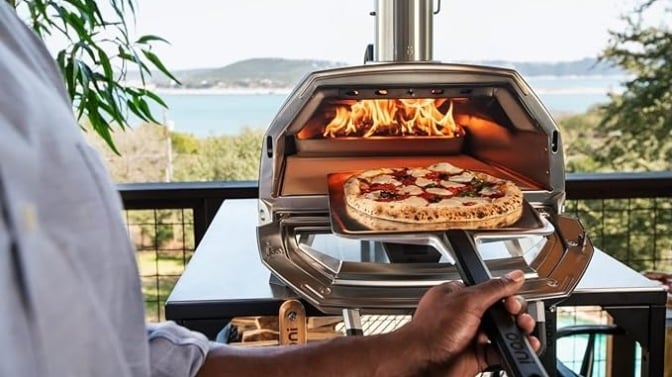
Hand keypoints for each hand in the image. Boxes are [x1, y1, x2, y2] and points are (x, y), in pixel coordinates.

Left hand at [404, 270, 539, 375]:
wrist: (421, 364)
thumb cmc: (431, 331)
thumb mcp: (467, 302)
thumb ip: (493, 289)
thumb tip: (514, 276)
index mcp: (459, 295)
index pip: (490, 290)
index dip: (506, 294)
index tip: (512, 301)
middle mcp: (465, 315)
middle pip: (500, 311)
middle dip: (515, 314)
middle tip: (519, 318)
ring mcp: (471, 336)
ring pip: (503, 332)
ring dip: (518, 332)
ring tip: (524, 332)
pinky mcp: (476, 356)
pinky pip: (500, 352)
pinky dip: (513, 350)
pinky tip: (522, 346)